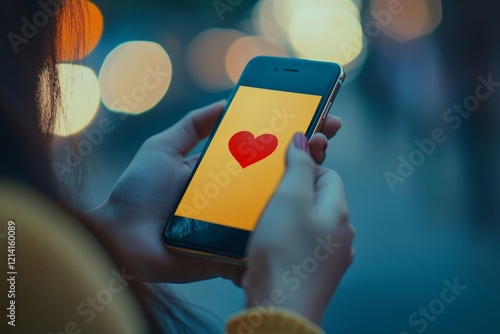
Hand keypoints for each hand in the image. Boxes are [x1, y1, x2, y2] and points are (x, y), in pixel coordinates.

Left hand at [89, 101, 341, 282]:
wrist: (122, 240)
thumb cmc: (137, 193)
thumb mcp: (162, 149)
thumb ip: (191, 126)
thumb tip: (224, 102)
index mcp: (222, 171)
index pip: (262, 148)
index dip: (287, 133)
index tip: (313, 115)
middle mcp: (235, 194)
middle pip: (276, 174)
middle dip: (306, 154)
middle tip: (326, 136)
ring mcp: (237, 221)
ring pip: (277, 206)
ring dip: (303, 189)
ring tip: (323, 166)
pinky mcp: (234, 249)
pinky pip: (264, 242)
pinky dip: (285, 232)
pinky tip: (308, 213)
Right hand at [243, 133, 354, 323]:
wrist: (279, 310)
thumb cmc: (283, 252)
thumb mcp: (289, 197)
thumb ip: (299, 165)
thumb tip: (305, 138)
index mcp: (338, 211)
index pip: (327, 174)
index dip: (303, 167)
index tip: (280, 172)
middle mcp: (342, 234)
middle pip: (317, 199)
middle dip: (293, 194)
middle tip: (268, 200)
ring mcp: (331, 258)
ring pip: (308, 224)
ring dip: (288, 219)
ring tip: (265, 226)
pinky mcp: (316, 276)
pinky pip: (301, 247)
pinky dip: (287, 243)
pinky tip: (270, 249)